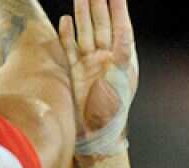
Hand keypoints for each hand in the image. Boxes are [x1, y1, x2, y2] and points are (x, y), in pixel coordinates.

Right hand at [58, 0, 138, 154]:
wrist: (97, 135)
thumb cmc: (114, 111)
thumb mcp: (122, 80)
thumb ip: (122, 55)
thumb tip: (124, 32)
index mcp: (122, 59)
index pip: (120, 27)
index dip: (118, 8)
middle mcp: (106, 58)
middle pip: (101, 25)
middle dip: (98, 5)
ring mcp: (89, 64)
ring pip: (85, 33)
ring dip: (82, 15)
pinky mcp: (75, 72)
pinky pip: (69, 49)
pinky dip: (66, 35)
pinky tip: (64, 20)